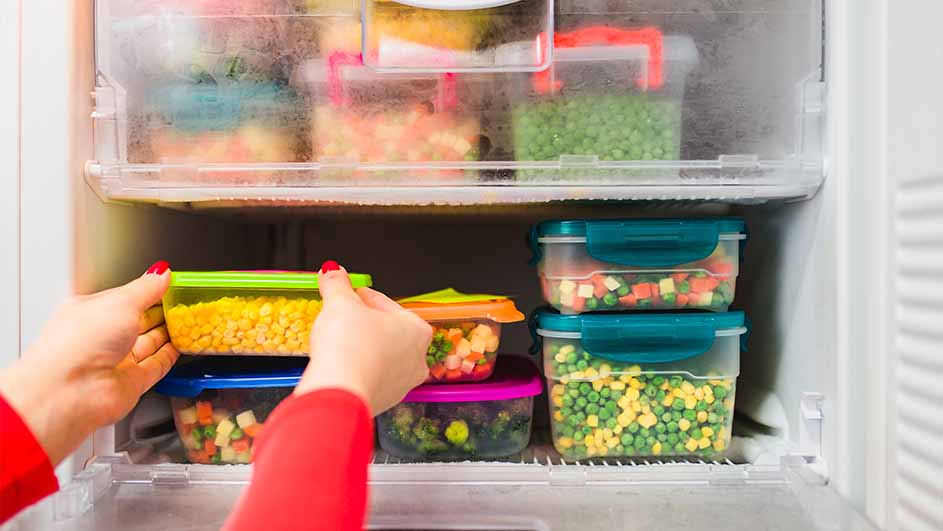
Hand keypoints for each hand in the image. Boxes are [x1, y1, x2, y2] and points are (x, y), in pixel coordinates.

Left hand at [0, 262, 179, 464]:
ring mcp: (116, 361)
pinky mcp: (131, 382)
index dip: (149, 291)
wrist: (69, 392)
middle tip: (185, 302)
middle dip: (161, 312)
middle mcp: (102, 338)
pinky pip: (155, 365)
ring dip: (167, 333)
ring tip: (188, 320)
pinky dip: (169, 356)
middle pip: (138, 322)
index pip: (126, 298)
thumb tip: (161, 273)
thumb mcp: (120, 302)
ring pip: (148, 344)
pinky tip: (180, 346)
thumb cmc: (79, 343)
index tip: (171, 284)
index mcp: (91, 312)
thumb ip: (146, 288)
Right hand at [296, 262, 431, 414]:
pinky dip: (357, 368)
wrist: (340, 393)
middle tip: (342, 315)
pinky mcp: (383, 401)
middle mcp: (417, 358)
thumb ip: (337, 283)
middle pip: (387, 331)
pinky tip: (340, 363)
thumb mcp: (340, 303)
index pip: (387, 304)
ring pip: (381, 356)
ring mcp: (402, 383)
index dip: (363, 296)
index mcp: (417, 330)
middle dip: (364, 322)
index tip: (349, 293)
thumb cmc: (350, 346)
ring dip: (362, 346)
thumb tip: (332, 271)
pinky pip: (370, 377)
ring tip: (339, 340)